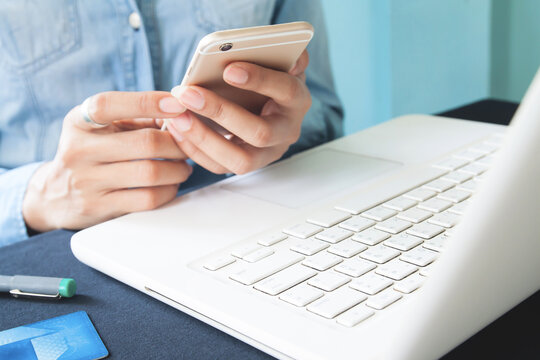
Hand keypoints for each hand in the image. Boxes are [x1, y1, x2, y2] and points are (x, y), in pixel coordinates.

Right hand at [23, 91, 190, 231]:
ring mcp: (87, 182)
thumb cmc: (92, 152)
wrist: (56, 196)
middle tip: (188, 146)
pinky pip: (147, 198)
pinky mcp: (99, 207)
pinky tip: (171, 185)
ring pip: (150, 172)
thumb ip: (137, 116)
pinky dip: (169, 191)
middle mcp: (78, 150)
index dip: (146, 102)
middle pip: (144, 143)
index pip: (107, 105)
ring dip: (178, 169)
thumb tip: (179, 108)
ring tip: (183, 167)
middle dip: (177, 144)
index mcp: (78, 122)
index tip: (177, 104)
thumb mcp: (102, 128)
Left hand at [166, 50, 310, 174]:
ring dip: (204, 138)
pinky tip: (177, 128)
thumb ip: (284, 55)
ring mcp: (267, 154)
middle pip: (260, 133)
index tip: (229, 68)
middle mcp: (287, 132)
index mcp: (297, 101)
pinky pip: (220, 167)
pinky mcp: (245, 165)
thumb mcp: (278, 62)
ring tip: (178, 116)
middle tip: (189, 94)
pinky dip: (195, 150)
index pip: (286, 91)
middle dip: (221, 113)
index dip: (260, 80)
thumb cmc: (268, 80)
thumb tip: (291, 55)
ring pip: (240, 160)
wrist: (265, 105)